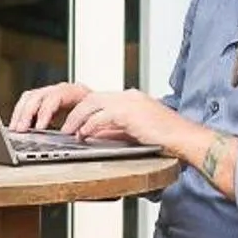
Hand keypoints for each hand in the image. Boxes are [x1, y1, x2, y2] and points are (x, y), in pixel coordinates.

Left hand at [9, 81, 175, 148]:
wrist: (187, 140)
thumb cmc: (164, 141)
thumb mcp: (131, 134)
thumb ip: (110, 132)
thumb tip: (88, 137)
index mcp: (124, 100)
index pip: (89, 99)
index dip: (71, 110)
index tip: (56, 123)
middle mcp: (124, 97)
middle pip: (84, 96)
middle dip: (65, 111)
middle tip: (51, 126)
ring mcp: (128, 102)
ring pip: (90, 104)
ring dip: (74, 119)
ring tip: (65, 133)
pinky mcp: (131, 112)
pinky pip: (103, 116)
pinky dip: (90, 126)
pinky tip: (82, 136)